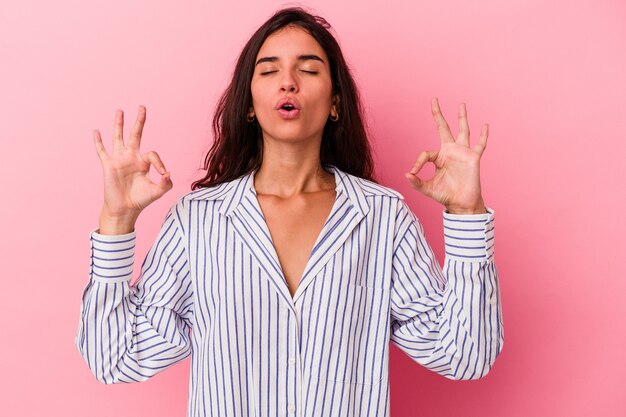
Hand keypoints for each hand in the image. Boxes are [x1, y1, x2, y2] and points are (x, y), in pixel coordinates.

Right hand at [94, 105, 172, 217]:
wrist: (125, 209)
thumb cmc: (141, 200)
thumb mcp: (158, 191)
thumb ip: (166, 183)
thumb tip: (167, 173)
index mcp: (144, 162)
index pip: (153, 154)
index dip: (159, 162)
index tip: (163, 174)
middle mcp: (132, 157)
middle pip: (136, 134)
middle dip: (139, 121)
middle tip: (142, 107)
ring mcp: (119, 160)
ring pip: (118, 137)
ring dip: (119, 124)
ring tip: (120, 111)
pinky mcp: (108, 165)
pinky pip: (102, 151)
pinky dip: (98, 142)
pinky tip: (96, 131)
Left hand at [405, 98, 487, 213]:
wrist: (461, 204)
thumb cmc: (445, 196)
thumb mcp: (427, 189)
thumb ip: (416, 182)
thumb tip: (406, 174)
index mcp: (439, 158)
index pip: (425, 154)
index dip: (417, 163)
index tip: (413, 173)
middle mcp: (450, 152)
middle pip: (443, 128)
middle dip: (438, 115)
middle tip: (434, 100)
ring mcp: (463, 153)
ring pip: (463, 131)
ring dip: (462, 117)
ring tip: (461, 104)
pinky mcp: (474, 158)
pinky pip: (480, 145)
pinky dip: (483, 135)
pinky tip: (485, 125)